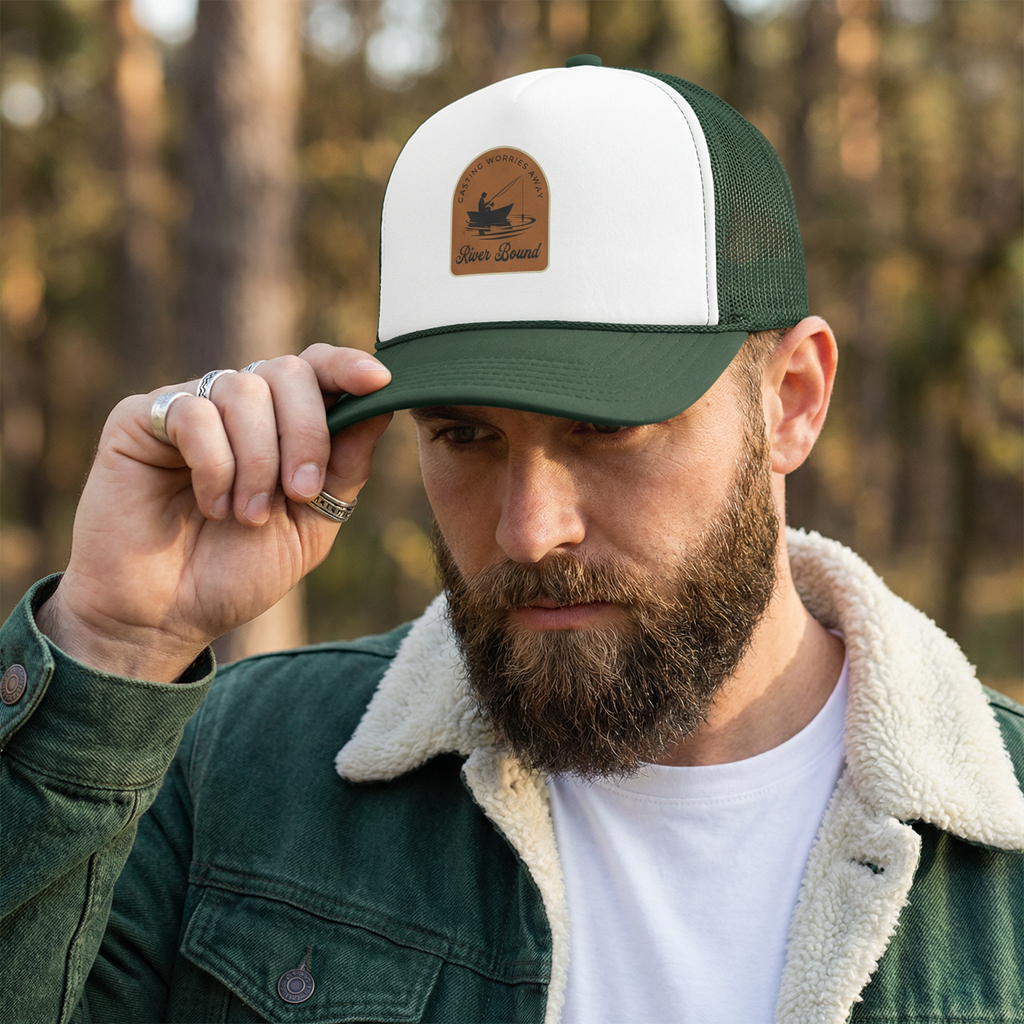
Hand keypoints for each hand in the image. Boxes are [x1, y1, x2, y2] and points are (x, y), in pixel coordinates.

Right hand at [35, 346, 392, 682]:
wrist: (169, 616)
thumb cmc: (239, 571)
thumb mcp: (312, 523)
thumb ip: (346, 467)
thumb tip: (381, 406)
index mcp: (281, 424)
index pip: (318, 367)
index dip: (348, 366)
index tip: (379, 382)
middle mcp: (237, 406)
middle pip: (289, 371)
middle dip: (307, 432)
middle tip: (300, 492)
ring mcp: (189, 406)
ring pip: (243, 389)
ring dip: (258, 461)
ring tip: (249, 516)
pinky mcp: (141, 419)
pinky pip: (194, 413)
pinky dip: (215, 465)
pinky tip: (213, 505)